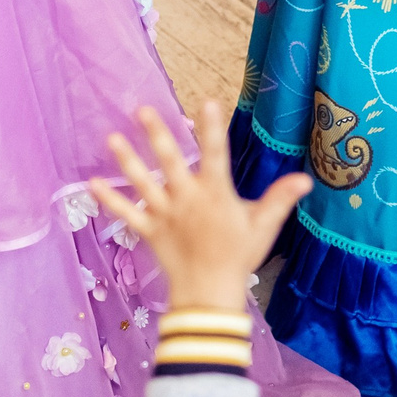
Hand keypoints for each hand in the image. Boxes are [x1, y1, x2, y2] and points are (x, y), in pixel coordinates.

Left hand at [91, 98, 310, 311]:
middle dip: (156, 133)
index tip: (207, 102)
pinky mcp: (149, 231)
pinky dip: (109, 200)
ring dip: (127, 160)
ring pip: (143, 182)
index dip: (212, 128)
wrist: (208, 294)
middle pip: (170, 161)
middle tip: (142, 109)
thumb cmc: (238, 258)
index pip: (216, 153)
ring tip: (112, 138)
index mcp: (215, 194)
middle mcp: (187, 198)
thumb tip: (305, 179)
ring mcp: (165, 214)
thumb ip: (280, 199)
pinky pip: (127, 213)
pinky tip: (91, 184)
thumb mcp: (263, 227)